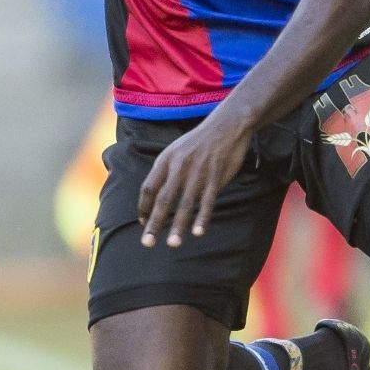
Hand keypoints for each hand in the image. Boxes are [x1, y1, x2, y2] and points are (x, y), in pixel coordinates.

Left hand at [136, 114, 251, 248]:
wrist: (226, 125)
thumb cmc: (198, 141)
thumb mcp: (175, 150)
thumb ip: (165, 171)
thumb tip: (155, 195)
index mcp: (166, 160)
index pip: (148, 188)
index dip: (143, 207)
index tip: (143, 223)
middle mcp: (179, 167)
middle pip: (163, 200)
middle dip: (155, 223)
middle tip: (147, 243)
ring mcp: (198, 173)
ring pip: (185, 204)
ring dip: (178, 225)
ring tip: (172, 244)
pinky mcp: (215, 177)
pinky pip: (207, 201)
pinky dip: (202, 217)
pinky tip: (198, 232)